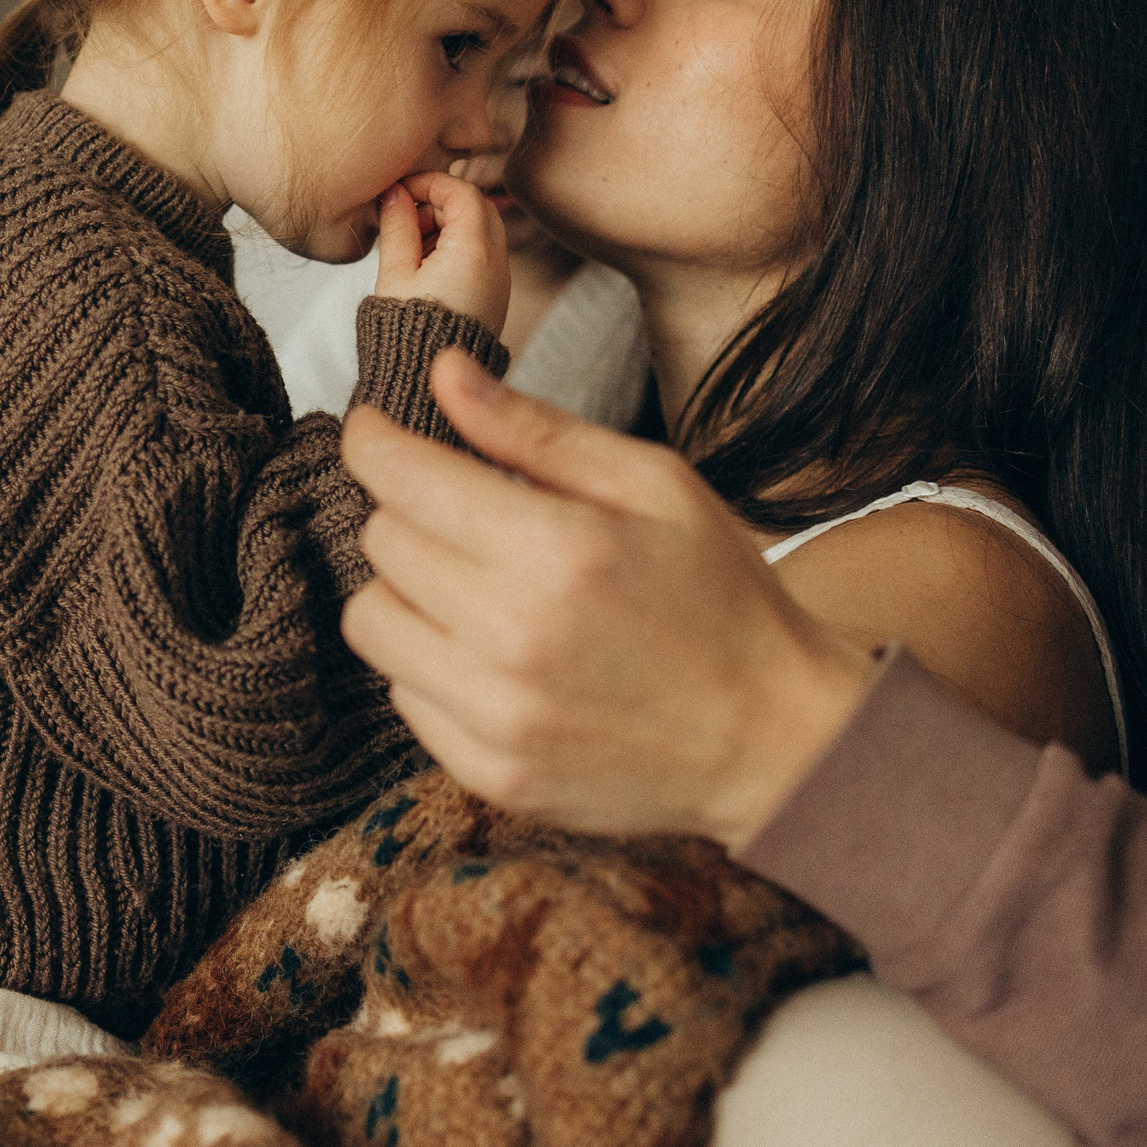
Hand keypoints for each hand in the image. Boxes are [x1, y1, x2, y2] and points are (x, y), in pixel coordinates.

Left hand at [338, 352, 878, 848]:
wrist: (775, 740)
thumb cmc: (721, 599)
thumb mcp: (652, 484)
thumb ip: (535, 429)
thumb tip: (444, 373)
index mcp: (557, 550)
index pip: (402, 479)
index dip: (374, 440)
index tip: (376, 429)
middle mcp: (513, 637)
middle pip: (382, 544)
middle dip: (409, 510)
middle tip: (462, 511)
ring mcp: (496, 716)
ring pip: (371, 622)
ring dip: (405, 590)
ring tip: (471, 585)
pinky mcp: (489, 772)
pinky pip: (403, 694)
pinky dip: (429, 662)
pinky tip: (491, 653)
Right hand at [374, 172, 506, 334]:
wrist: (426, 383)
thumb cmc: (407, 334)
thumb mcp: (394, 274)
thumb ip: (396, 227)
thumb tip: (394, 195)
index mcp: (472, 251)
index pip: (462, 191)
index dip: (429, 183)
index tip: (402, 190)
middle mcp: (497, 263)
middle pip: (478, 206)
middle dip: (441, 203)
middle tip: (407, 217)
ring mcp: (500, 281)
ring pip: (482, 229)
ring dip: (449, 225)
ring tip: (412, 246)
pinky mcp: (495, 296)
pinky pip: (483, 255)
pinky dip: (458, 247)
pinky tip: (426, 267)